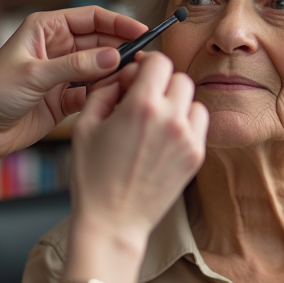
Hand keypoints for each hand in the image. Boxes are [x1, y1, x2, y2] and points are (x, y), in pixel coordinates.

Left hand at [0, 7, 147, 161]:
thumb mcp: (35, 74)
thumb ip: (76, 66)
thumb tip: (113, 57)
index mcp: (46, 29)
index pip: (91, 18)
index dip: (118, 24)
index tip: (142, 32)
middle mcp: (56, 48)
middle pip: (100, 43)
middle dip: (122, 50)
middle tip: (145, 61)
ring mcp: (61, 74)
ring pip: (99, 68)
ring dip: (115, 74)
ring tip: (134, 80)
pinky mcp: (63, 98)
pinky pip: (92, 91)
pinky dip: (104, 94)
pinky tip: (116, 98)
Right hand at [70, 52, 208, 245]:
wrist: (113, 220)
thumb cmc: (92, 176)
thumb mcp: (84, 125)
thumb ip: (105, 91)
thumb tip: (123, 74)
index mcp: (141, 106)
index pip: (160, 62)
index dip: (147, 64)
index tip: (138, 75)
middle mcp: (170, 119)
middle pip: (180, 78)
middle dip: (161, 84)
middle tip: (144, 99)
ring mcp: (188, 139)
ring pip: (193, 101)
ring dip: (177, 104)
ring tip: (155, 122)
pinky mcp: (196, 157)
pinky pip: (199, 125)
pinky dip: (186, 124)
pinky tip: (164, 138)